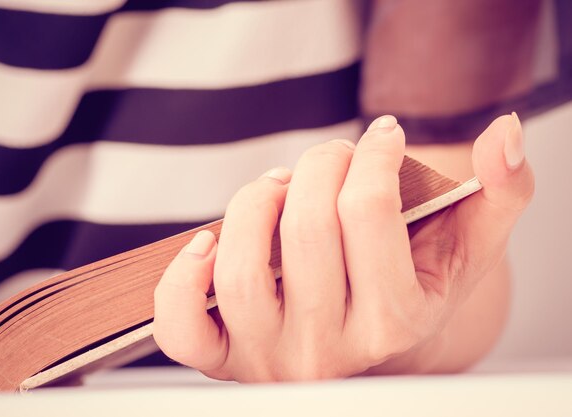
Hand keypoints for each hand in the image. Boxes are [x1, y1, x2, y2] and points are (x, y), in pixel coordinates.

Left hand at [152, 114, 533, 380]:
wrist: (374, 342)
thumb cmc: (412, 288)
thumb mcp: (467, 250)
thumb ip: (502, 195)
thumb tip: (503, 135)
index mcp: (394, 322)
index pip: (369, 213)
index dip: (373, 154)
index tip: (381, 138)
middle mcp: (329, 350)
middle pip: (305, 229)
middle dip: (320, 163)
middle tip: (333, 155)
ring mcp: (270, 357)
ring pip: (239, 269)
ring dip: (254, 201)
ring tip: (279, 186)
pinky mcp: (225, 359)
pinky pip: (182, 325)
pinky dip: (183, 275)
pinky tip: (210, 240)